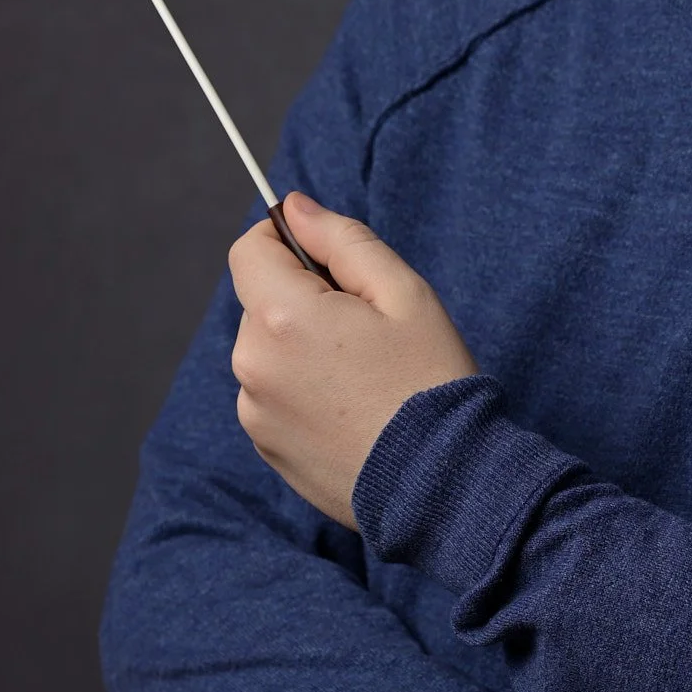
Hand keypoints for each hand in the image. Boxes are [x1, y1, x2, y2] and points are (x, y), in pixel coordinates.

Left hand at [228, 192, 476, 528]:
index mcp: (281, 316)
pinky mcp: (265, 446)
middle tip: (369, 329)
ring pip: (269, 349)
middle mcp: (251, 363)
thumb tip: (295, 208)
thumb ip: (343, 240)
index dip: (286, 240)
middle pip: (261, 301)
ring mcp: (254, 411)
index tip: (328, 259)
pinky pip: (274, 393)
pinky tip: (352, 408)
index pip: (248, 249)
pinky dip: (303, 388)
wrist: (442, 483)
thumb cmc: (429, 380)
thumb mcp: (403, 292)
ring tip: (365, 375)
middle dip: (304, 298)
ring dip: (302, 345)